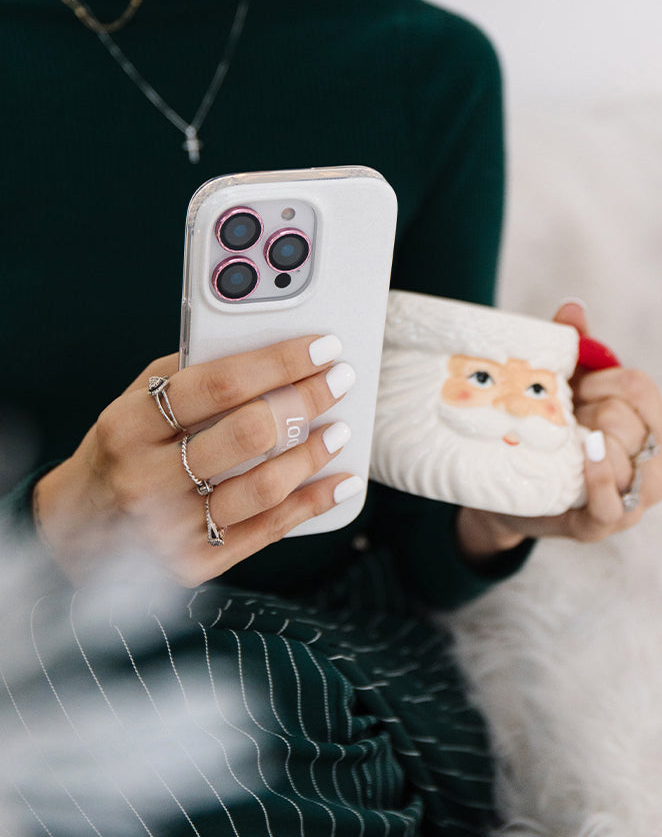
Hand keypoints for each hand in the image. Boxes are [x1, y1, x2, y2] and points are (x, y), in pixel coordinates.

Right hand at [34, 335, 358, 585]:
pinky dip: (312, 504)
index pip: (219, 383)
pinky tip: (341, 483)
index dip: (279, 361)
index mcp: (130, 425)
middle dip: (307, 400)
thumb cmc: (120, 451)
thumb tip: (266, 346)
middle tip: (338, 381)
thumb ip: (189, 373)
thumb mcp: (134, 403)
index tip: (321, 345)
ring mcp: (170, 527)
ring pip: (264, 486)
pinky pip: (268, 531)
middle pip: (249, 433)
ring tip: (340, 430)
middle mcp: (147, 477)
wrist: (75, 529)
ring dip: (314, 454)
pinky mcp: (194, 562)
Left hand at [457, 302, 661, 559]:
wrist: (503, 482)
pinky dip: (602, 482)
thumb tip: (572, 308)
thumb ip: (570, 347)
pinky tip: (585, 459)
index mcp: (645, 423)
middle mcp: (648, 462)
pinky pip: (613, 507)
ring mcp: (629, 499)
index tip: (577, 384)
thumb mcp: (557, 384)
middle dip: (596, 414)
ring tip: (571, 437)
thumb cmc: (545, 427)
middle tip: (564, 416)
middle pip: (636, 426)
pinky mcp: (598, 526)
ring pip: (637, 469)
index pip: (644, 391)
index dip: (606, 381)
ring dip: (600, 447)